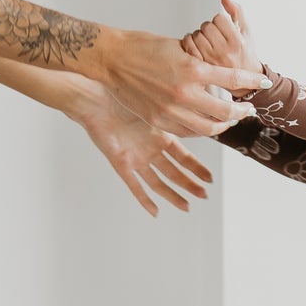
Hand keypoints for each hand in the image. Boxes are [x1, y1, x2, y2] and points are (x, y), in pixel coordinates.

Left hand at [71, 89, 214, 217]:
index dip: (197, 168)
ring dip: (173, 195)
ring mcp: (136, 157)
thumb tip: (200, 103)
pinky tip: (154, 211)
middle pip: (174, 172)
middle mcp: (150, 149)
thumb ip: (175, 110)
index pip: (184, 157)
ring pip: (158, 182)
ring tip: (186, 206)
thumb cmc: (121, 94)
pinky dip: (144, 199)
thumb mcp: (153, 103)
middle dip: (190, 184)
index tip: (210, 178)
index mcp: (160, 135)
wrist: (95, 99)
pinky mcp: (120, 163)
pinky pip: (133, 185)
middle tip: (204, 196)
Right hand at [98, 28, 264, 138]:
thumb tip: (219, 71)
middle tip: (249, 109)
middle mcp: (184, 93)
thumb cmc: (143, 46)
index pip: (233, 78)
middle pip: (225, 111)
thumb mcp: (178, 47)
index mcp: (192, 69)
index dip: (252, 81)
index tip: (263, 83)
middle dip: (242, 111)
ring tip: (230, 120)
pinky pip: (187, 131)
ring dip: (224, 125)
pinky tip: (206, 123)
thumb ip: (199, 62)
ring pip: (208, 127)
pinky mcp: (158, 120)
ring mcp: (170, 110)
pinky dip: (201, 129)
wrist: (111, 59)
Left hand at [180, 0, 261, 96]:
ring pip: (196, 35)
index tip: (222, 27)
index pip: (219, 18)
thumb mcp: (247, 32)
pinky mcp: (199, 67)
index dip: (219, 20)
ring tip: (207, 41)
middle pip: (206, 26)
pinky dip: (190, 43)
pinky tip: (197, 46)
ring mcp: (210, 61)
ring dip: (199, 35)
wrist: (244, 83)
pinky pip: (188, 46)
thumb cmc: (245, 54)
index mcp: (237, 42)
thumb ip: (237, 13)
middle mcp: (223, 52)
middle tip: (214, 35)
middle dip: (209, 27)